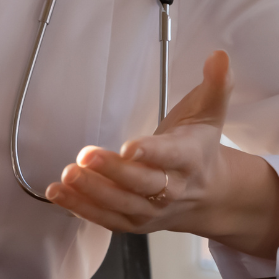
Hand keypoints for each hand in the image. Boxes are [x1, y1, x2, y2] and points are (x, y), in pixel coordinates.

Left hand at [45, 50, 278, 258]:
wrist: (211, 195)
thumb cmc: (201, 148)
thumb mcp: (210, 113)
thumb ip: (214, 83)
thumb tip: (219, 56)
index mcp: (190, 158)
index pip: (171, 156)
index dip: (150, 153)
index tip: (128, 147)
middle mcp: (172, 188)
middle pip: (142, 182)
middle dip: (113, 171)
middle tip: (85, 156)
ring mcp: (153, 209)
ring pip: (122, 205)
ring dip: (92, 192)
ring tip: (67, 175)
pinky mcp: (135, 222)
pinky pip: (108, 220)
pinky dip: (82, 209)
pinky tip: (59, 194)